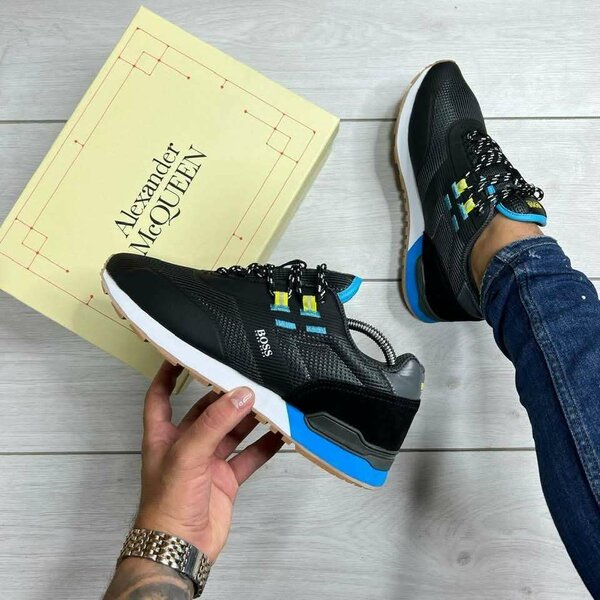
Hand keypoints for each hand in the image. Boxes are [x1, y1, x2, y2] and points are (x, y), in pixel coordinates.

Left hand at [135, 361, 282, 561]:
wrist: (180, 548)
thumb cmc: (165, 507)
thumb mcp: (186, 455)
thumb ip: (214, 424)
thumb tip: (239, 396)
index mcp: (163, 436)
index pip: (160, 396)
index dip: (168, 375)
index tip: (182, 354)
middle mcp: (185, 446)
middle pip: (206, 412)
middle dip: (225, 397)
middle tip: (245, 379)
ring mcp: (207, 462)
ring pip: (231, 432)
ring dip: (248, 419)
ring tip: (267, 402)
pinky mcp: (226, 479)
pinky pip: (249, 456)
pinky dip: (264, 446)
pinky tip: (277, 435)